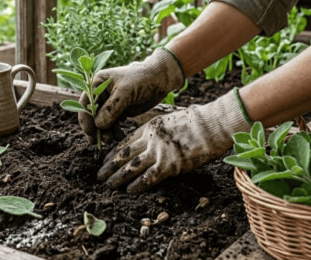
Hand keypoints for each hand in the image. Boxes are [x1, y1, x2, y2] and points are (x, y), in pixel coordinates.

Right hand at [79, 48, 184, 144]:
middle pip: (92, 115)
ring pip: (102, 121)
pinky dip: (114, 130)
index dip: (86, 119)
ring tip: (113, 139)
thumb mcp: (125, 92)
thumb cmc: (141, 79)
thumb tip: (98, 126)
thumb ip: (111, 109)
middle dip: (97, 128)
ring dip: (106, 131)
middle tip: (102, 141)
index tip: (90, 133)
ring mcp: (110, 102)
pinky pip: (112, 123)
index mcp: (97, 84)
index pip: (86, 103)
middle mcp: (101, 93)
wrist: (159, 80)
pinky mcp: (119, 110)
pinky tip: (119, 135)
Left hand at [97, 92, 249, 193]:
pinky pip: (148, 177)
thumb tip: (150, 140)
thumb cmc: (196, 121)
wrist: (211, 125)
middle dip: (110, 166)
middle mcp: (150, 139)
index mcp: (150, 127)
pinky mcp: (169, 165)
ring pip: (132, 166)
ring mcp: (159, 152)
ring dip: (118, 177)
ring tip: (109, 185)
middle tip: (99, 175)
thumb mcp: (170, 120)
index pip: (126, 141)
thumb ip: (157, 131)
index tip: (105, 160)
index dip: (113, 152)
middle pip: (124, 154)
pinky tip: (128, 191)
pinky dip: (137, 185)